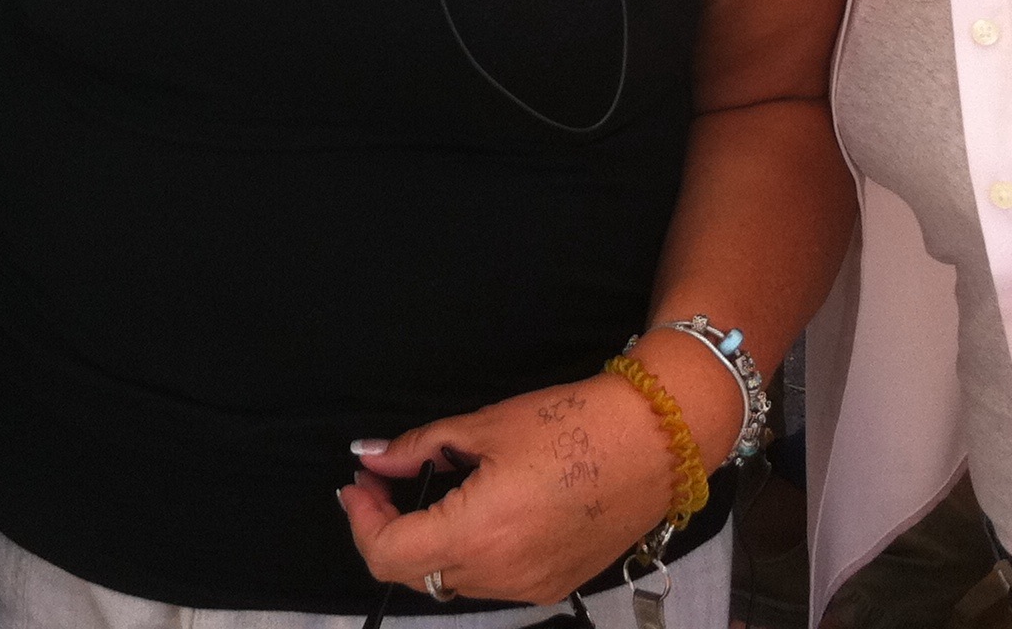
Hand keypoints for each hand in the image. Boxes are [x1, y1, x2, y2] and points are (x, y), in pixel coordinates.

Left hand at [339, 373, 675, 606]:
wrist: (655, 441)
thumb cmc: (573, 422)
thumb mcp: (486, 425)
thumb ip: (420, 448)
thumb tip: (372, 458)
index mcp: (478, 534)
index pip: (389, 556)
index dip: (361, 521)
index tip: (357, 485)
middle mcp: (501, 575)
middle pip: (415, 573)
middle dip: (389, 527)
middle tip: (383, 481)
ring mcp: (530, 588)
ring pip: (451, 580)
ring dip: (428, 542)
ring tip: (433, 489)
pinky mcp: (553, 585)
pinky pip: (490, 579)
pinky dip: (468, 551)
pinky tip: (477, 509)